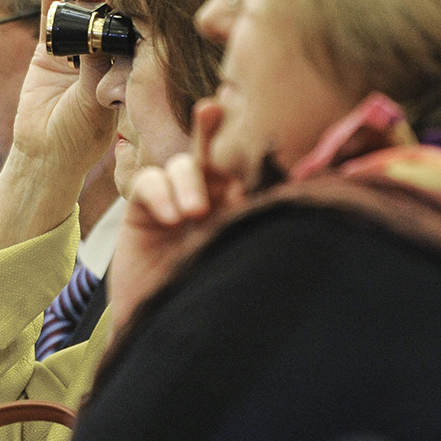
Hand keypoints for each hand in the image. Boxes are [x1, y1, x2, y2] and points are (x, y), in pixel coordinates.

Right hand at [6, 0, 117, 173]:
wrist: (44, 153)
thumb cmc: (80, 136)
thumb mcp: (96, 100)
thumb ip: (98, 66)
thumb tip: (102, 31)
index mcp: (123, 70)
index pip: (129, 32)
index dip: (126, 13)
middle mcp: (102, 59)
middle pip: (105, 19)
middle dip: (103, 1)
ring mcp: (75, 54)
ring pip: (80, 17)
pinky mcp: (48, 54)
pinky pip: (51, 21)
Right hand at [109, 101, 243, 336]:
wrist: (158, 332)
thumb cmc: (206, 302)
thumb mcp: (241, 263)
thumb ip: (259, 231)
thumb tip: (297, 204)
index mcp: (240, 210)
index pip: (247, 171)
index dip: (251, 148)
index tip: (265, 127)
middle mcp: (210, 200)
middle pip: (214, 155)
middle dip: (213, 129)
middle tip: (214, 109)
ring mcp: (175, 202)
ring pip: (182, 166)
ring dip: (189, 180)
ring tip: (195, 212)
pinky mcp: (143, 210)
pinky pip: (150, 183)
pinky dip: (161, 193)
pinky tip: (170, 218)